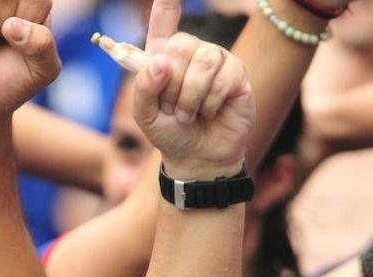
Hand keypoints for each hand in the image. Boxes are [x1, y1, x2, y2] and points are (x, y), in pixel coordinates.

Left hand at [131, 0, 254, 179]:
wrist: (198, 158)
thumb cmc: (169, 134)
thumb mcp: (145, 116)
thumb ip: (143, 89)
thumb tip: (159, 62)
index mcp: (164, 59)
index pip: (164, 25)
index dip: (167, 7)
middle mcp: (191, 53)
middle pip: (180, 46)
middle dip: (172, 84)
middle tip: (173, 107)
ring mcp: (216, 61)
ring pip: (204, 60)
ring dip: (191, 96)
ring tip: (189, 114)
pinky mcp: (237, 73)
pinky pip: (223, 77)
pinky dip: (210, 102)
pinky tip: (210, 112)